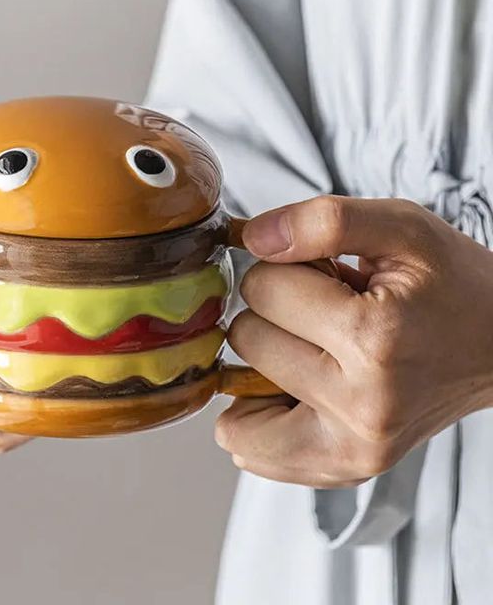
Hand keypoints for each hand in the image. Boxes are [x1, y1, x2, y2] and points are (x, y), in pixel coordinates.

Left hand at [216, 196, 492, 487]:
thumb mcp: (403, 228)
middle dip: (272, 313)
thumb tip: (251, 238)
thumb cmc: (453, 286)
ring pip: (236, 396)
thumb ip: (324, 221)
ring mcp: (355, 447)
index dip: (283, 267)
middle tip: (322, 311)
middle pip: (246, 339)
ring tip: (312, 348)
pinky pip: (253, 449)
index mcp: (376, 338)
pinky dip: (256, 414)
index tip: (321, 274)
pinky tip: (294, 386)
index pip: (262, 288)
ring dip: (261, 364)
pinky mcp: (347, 467)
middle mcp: (363, 405)